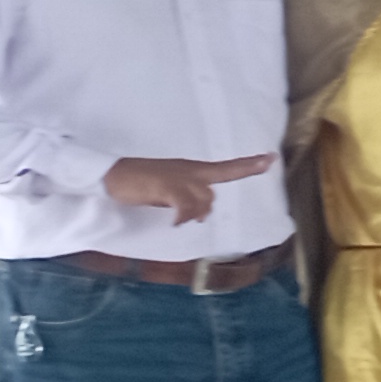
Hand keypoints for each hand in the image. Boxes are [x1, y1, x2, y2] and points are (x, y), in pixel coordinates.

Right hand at [102, 153, 270, 224]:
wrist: (110, 175)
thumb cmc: (138, 183)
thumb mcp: (169, 192)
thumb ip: (187, 199)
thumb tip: (199, 212)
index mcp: (190, 170)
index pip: (225, 168)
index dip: (248, 165)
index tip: (270, 159)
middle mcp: (188, 170)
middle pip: (218, 181)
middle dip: (224, 189)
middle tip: (234, 183)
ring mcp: (178, 176)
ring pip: (203, 198)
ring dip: (195, 212)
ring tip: (179, 218)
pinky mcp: (165, 185)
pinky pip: (184, 205)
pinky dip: (183, 216)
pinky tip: (175, 222)